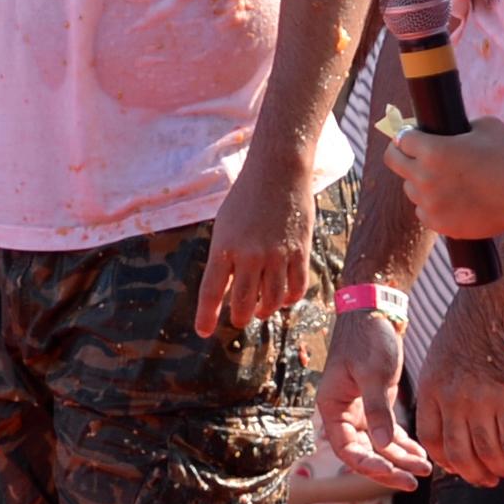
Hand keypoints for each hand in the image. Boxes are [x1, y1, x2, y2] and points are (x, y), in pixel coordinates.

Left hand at [195, 154, 311, 338]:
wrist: (277, 172)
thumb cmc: (246, 197)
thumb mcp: (225, 226)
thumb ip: (226, 256)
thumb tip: (228, 287)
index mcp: (224, 246)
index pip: (211, 290)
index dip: (207, 315)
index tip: (203, 332)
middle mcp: (250, 254)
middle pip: (243, 301)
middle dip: (240, 317)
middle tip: (239, 320)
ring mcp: (277, 254)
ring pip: (272, 299)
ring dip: (265, 310)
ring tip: (261, 310)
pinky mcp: (300, 251)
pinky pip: (297, 286)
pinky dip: (290, 299)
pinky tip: (284, 298)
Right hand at [316, 309, 428, 490]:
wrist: (375, 312)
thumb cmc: (368, 339)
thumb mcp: (374, 374)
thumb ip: (378, 411)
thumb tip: (384, 448)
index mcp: (331, 407)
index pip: (346, 449)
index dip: (368, 466)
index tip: (393, 472)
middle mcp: (342, 414)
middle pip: (363, 453)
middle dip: (389, 469)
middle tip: (414, 481)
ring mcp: (359, 411)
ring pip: (378, 446)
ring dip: (400, 459)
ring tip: (425, 469)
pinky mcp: (375, 404)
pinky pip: (388, 433)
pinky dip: (403, 445)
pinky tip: (421, 453)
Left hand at [389, 115, 503, 243]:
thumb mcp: (486, 126)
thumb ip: (459, 125)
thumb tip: (446, 130)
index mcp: (433, 151)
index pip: (401, 138)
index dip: (408, 134)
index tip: (414, 135)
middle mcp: (425, 178)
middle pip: (394, 162)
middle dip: (402, 153)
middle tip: (415, 153)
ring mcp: (430, 204)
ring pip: (410, 188)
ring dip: (420, 181)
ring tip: (443, 179)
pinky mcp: (440, 225)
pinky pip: (422, 211)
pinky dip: (431, 204)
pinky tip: (448, 198)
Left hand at [417, 287, 503, 486]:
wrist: (492, 307)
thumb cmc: (468, 334)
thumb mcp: (438, 362)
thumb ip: (441, 395)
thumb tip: (453, 431)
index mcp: (432, 390)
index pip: (432, 439)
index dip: (444, 460)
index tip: (457, 467)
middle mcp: (453, 399)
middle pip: (459, 453)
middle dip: (472, 474)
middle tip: (485, 479)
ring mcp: (481, 400)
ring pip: (488, 453)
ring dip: (497, 471)